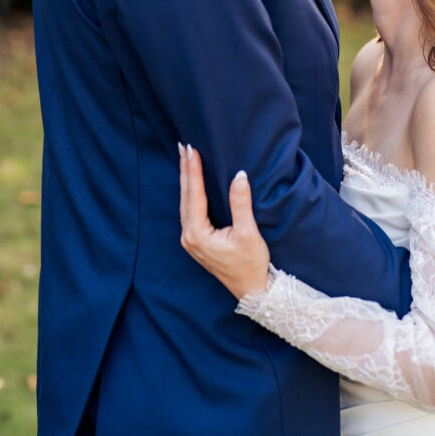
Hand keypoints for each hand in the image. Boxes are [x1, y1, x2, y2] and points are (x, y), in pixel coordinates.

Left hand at [179, 144, 270, 299]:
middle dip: (185, 170)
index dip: (193, 170)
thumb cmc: (251, 264)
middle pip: (185, 196)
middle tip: (183, 146)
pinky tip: (191, 182)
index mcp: (198, 234)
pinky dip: (190, 192)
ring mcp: (191, 240)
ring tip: (185, 158)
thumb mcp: (248, 233)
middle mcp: (189, 237)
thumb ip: (241, 203)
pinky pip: (189, 210)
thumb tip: (239, 175)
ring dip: (186, 179)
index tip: (192, 150)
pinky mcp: (196, 240)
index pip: (194, 194)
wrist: (251, 289)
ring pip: (185, 202)